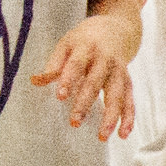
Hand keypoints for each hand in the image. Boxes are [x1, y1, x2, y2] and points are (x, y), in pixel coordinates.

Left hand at [32, 11, 138, 140]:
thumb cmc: (86, 38)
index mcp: (87, 47)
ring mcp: (119, 71)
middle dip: (86, 103)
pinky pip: (130, 101)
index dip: (69, 79)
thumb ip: (54, 64)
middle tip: (75, 122)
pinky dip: (128, 118)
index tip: (60, 96)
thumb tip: (35, 81)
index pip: (77, 64)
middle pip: (97, 83)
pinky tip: (123, 133)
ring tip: (102, 136)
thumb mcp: (67, 43)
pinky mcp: (128, 81)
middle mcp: (106, 59)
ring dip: (112, 117)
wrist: (117, 29)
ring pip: (117, 95)